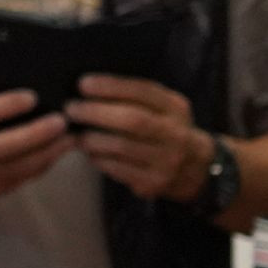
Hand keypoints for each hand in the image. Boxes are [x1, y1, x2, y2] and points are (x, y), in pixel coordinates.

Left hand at [68, 75, 207, 201]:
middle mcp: (175, 134)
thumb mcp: (164, 108)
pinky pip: (117, 169)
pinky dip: (98, 159)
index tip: (84, 84)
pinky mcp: (152, 183)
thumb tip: (91, 87)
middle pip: (132, 120)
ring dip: (92, 138)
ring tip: (77, 133)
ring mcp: (165, 161)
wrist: (195, 168)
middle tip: (72, 109)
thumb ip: (136, 97)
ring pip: (121, 147)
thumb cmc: (166, 130)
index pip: (143, 91)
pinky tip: (90, 152)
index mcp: (175, 108)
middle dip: (96, 112)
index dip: (111, 87)